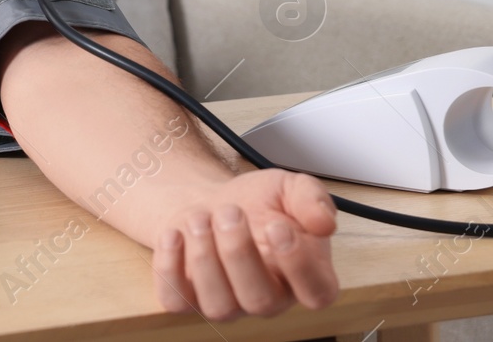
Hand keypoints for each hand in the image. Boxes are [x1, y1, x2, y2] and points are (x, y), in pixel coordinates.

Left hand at [151, 169, 339, 321]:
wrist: (209, 204)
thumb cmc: (253, 203)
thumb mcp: (287, 187)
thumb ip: (311, 198)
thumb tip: (324, 222)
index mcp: (305, 276)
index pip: (317, 294)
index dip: (298, 265)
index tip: (276, 225)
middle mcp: (269, 298)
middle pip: (260, 301)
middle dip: (239, 252)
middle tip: (228, 212)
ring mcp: (228, 304)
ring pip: (219, 305)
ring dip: (204, 257)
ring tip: (199, 218)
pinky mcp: (189, 299)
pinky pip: (176, 302)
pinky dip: (169, 268)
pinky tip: (174, 235)